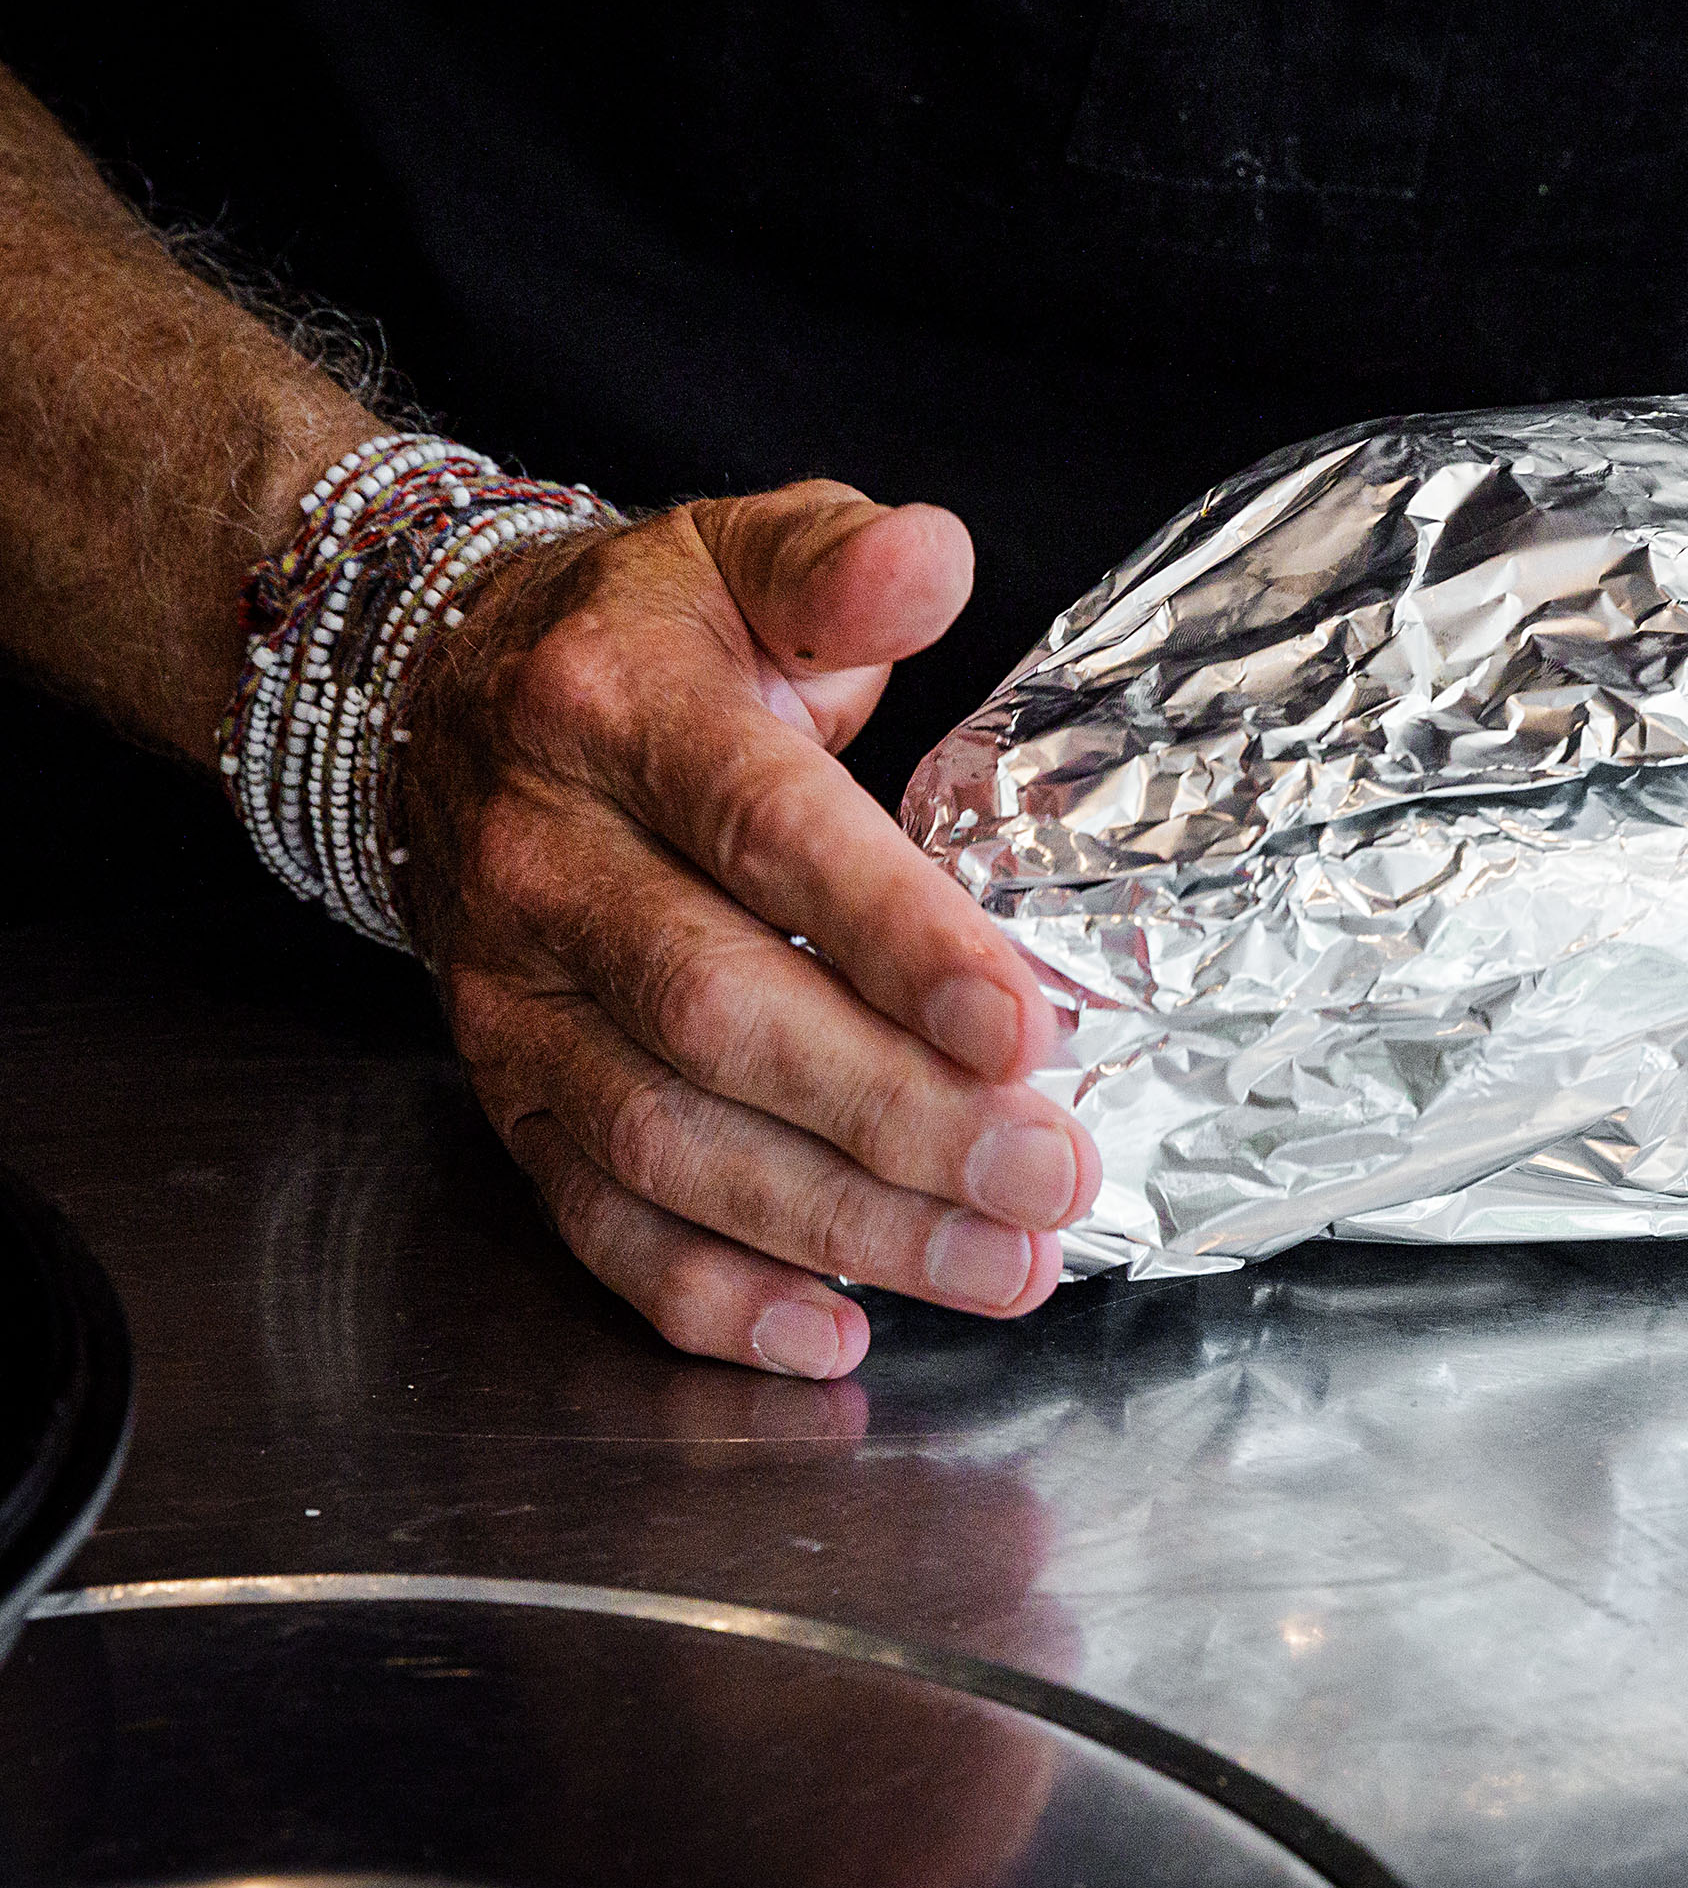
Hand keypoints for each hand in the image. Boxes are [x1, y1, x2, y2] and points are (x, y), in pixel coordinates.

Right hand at [389, 483, 1097, 1376]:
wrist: (434, 695)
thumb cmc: (643, 640)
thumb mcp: (740, 554)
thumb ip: (843, 562)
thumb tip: (932, 555)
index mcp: (620, 716)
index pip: (766, 834)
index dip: (894, 937)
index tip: (1024, 1024)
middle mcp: (549, 866)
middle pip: (721, 1015)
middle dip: (898, 1115)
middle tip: (1052, 1175)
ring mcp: (515, 996)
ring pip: (667, 1140)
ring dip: (840, 1224)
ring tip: (1003, 1266)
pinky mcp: (506, 1092)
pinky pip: (593, 1217)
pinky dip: (709, 1297)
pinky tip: (835, 1333)